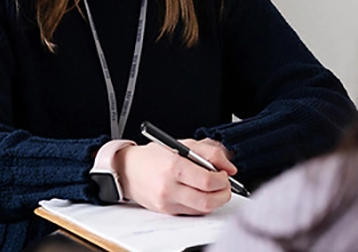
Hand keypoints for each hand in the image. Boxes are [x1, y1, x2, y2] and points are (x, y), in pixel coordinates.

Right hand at [115, 139, 234, 214]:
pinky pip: (192, 213)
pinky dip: (201, 205)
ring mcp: (167, 203)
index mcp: (174, 167)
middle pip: (207, 201)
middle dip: (223, 194)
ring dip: (214, 201)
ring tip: (213, 188)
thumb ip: (211, 153)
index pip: (207, 181)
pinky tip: (199, 194)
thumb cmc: (154, 156)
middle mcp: (169, 188)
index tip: (224, 175)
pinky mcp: (166, 212)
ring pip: (201, 210)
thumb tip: (230, 168)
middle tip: (224, 185)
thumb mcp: (183, 144)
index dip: (222, 180)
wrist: (128, 170)